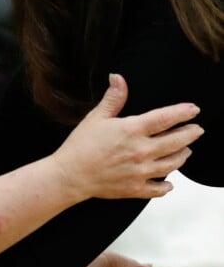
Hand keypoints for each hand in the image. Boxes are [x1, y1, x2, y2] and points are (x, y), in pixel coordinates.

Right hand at [53, 73, 202, 200]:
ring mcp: (141, 171)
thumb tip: (118, 77)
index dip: (183, 112)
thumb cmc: (80, 145)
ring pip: (173, 164)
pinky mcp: (135, 189)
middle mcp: (141, 151)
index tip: (194, 109)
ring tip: (186, 150)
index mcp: (132, 130)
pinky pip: (159, 189)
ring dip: (183, 156)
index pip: (166, 118)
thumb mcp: (96, 117)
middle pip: (177, 141)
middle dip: (191, 133)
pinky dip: (166, 185)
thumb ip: (113, 98)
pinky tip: (168, 182)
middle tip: (197, 129)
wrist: (70, 175)